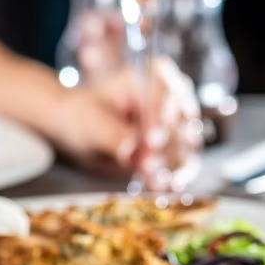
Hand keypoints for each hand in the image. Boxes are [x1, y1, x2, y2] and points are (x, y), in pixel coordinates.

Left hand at [52, 56, 203, 190]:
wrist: (77, 133)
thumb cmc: (83, 115)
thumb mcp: (92, 123)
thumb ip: (114, 135)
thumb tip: (131, 150)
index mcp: (152, 76)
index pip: (166, 93)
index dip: (161, 117)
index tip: (152, 140)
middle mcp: (171, 98)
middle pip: (183, 121)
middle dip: (170, 147)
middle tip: (151, 167)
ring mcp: (176, 125)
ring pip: (187, 146)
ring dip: (175, 167)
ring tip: (158, 184)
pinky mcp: (175, 150)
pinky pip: (183, 165)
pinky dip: (175, 177)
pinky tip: (166, 188)